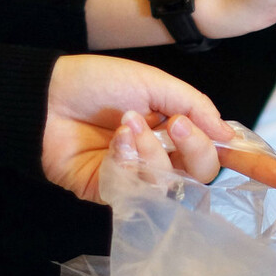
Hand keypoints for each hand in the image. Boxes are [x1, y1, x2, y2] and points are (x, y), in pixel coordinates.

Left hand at [41, 54, 233, 201]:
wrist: (46, 97)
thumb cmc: (96, 84)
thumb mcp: (154, 83)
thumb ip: (196, 106)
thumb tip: (229, 135)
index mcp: (175, 130)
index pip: (213, 151)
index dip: (226, 152)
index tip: (224, 142)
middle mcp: (162, 156)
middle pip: (200, 174)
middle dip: (192, 147)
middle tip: (171, 123)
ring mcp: (138, 177)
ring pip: (170, 184)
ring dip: (152, 151)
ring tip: (127, 124)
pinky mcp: (113, 193)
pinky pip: (137, 191)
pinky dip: (129, 162)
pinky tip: (114, 141)